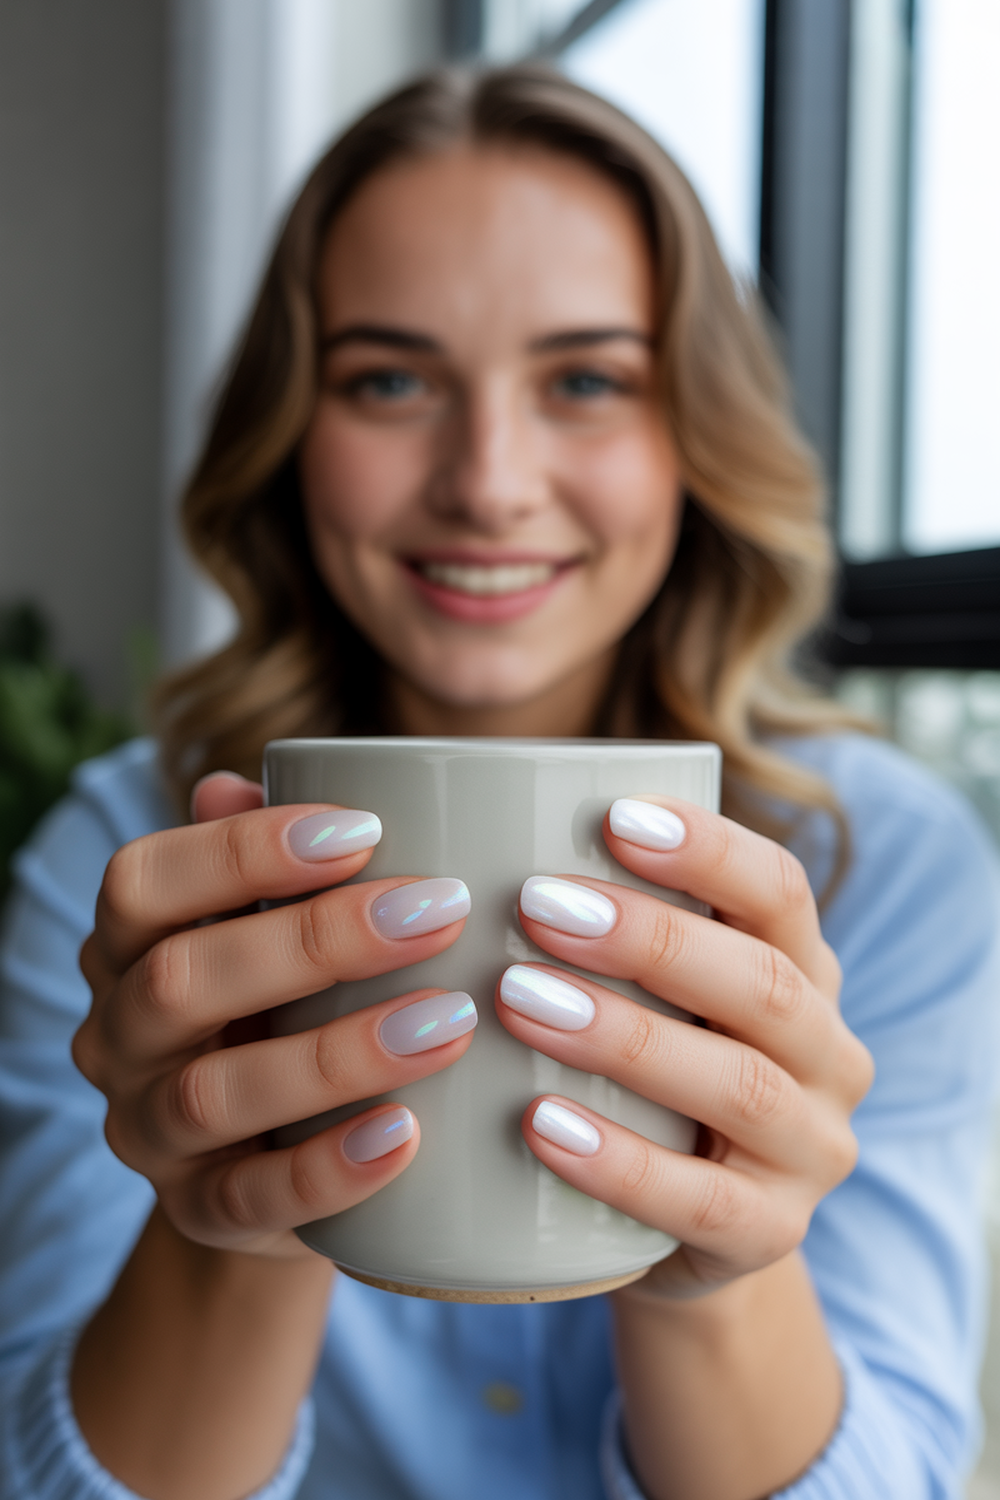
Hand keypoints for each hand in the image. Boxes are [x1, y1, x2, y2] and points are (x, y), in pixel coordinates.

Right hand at [73, 771, 475, 1261]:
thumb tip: (277, 778)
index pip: (143, 884)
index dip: (243, 850)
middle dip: (315, 940)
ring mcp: (147, 1131)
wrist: (274, 1149)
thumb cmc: (291, 998)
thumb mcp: (280, 922)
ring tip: (449, 1022)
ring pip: (213, 1094)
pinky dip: (328, 1169)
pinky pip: (248, 1200)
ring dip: (336, 1054)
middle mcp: (117, 1036)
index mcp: (128, 945)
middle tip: (441, 911)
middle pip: (181, 980)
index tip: (367, 829)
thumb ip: (279, 854)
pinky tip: (408, 1133)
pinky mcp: (197, 1214)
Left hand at [496, 795, 872, 1298]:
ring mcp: (811, 1151)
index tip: (614, 816)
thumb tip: (479, 834)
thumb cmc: (643, 1080)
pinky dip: (619, 1162)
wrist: (677, 1232)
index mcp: (805, 971)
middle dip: (650, 939)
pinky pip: (702, 1202)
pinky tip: (543, 1125)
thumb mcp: (651, 997)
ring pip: (739, 1086)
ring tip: (520, 1002)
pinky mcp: (772, 1234)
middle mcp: (830, 1054)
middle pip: (763, 982)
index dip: (708, 849)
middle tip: (537, 906)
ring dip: (625, 1038)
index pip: (780, 892)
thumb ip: (609, 929)